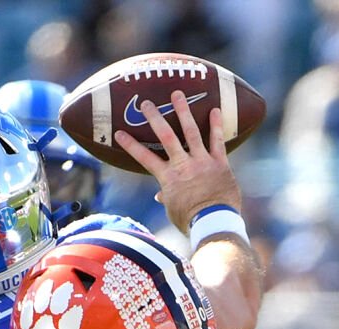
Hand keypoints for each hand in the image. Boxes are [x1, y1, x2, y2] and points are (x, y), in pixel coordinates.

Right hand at [115, 92, 241, 233]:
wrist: (214, 223)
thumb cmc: (191, 221)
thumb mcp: (173, 211)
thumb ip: (167, 198)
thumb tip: (159, 196)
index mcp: (168, 178)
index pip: (144, 158)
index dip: (130, 145)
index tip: (119, 133)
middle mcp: (182, 164)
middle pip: (165, 136)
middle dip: (154, 118)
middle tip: (146, 103)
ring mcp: (201, 161)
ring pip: (190, 131)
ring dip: (183, 111)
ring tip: (177, 94)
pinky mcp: (219, 163)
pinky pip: (217, 141)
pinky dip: (216, 125)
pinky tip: (215, 109)